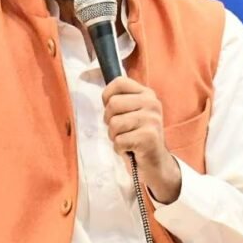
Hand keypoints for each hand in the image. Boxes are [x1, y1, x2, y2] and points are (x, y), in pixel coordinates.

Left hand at [102, 77, 181, 203]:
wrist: (155, 163)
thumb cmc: (136, 135)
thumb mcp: (131, 112)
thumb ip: (119, 98)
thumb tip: (87, 79)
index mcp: (147, 93)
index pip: (119, 82)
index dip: (107, 96)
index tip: (113, 110)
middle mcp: (152, 103)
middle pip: (113, 104)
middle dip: (110, 121)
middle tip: (120, 130)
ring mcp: (152, 120)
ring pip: (114, 123)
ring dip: (114, 136)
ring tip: (126, 139)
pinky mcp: (149, 137)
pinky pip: (119, 140)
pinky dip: (119, 148)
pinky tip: (130, 149)